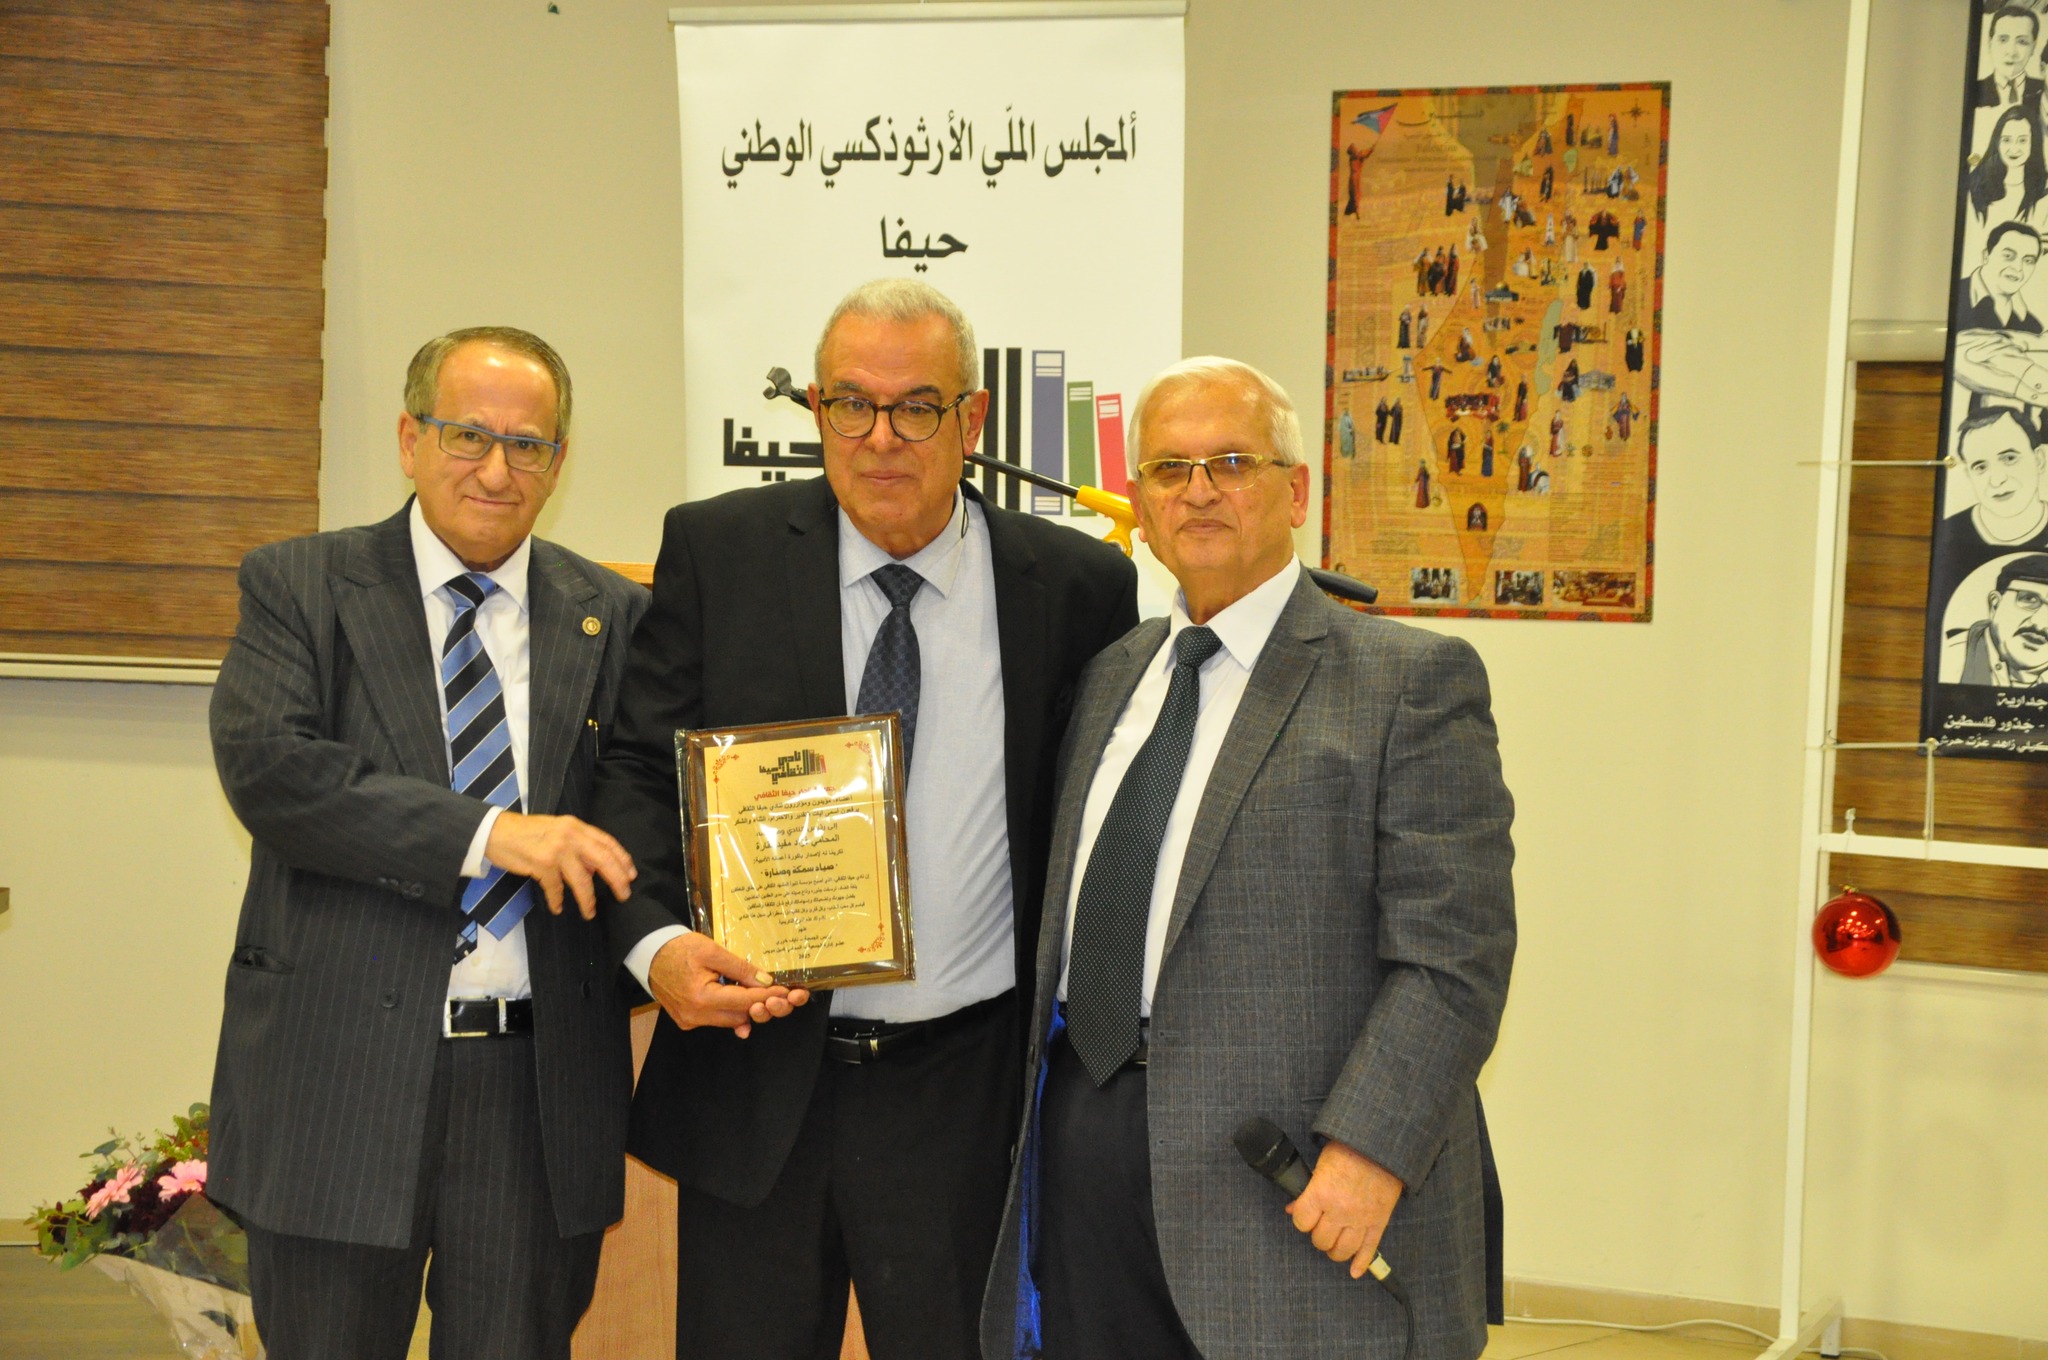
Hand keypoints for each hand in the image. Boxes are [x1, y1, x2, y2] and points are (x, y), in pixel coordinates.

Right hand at [484, 811, 634, 919]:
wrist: (495, 832)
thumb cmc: (527, 833)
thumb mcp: (557, 831)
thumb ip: (577, 846)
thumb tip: (594, 870)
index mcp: (576, 826)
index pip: (607, 842)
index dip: (622, 859)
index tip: (631, 875)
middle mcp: (570, 836)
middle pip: (603, 859)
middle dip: (617, 879)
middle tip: (624, 895)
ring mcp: (556, 850)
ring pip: (582, 879)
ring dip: (587, 899)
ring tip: (589, 912)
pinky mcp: (541, 864)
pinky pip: (555, 888)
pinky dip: (557, 899)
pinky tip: (557, 907)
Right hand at [647, 932, 809, 1039]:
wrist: (649, 954)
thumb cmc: (679, 948)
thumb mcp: (712, 951)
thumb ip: (740, 968)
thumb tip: (766, 981)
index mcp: (702, 998)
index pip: (745, 1002)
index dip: (769, 996)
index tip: (788, 991)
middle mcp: (695, 1015)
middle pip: (740, 1016)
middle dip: (760, 1004)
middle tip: (779, 993)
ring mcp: (690, 1020)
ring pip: (730, 1020)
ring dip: (745, 1008)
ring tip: (761, 993)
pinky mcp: (686, 1020)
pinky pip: (716, 1019)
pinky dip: (730, 1010)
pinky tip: (740, 1000)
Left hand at [1284, 1139, 1403, 1279]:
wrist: (1383, 1146)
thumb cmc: (1350, 1149)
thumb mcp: (1321, 1165)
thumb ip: (1307, 1190)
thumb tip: (1292, 1208)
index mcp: (1322, 1193)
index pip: (1301, 1222)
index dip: (1301, 1219)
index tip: (1305, 1215)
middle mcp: (1340, 1211)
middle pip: (1321, 1240)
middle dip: (1318, 1235)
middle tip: (1321, 1227)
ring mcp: (1361, 1220)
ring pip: (1342, 1251)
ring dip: (1335, 1251)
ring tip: (1334, 1244)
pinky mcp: (1379, 1223)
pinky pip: (1369, 1250)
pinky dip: (1361, 1263)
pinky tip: (1355, 1271)